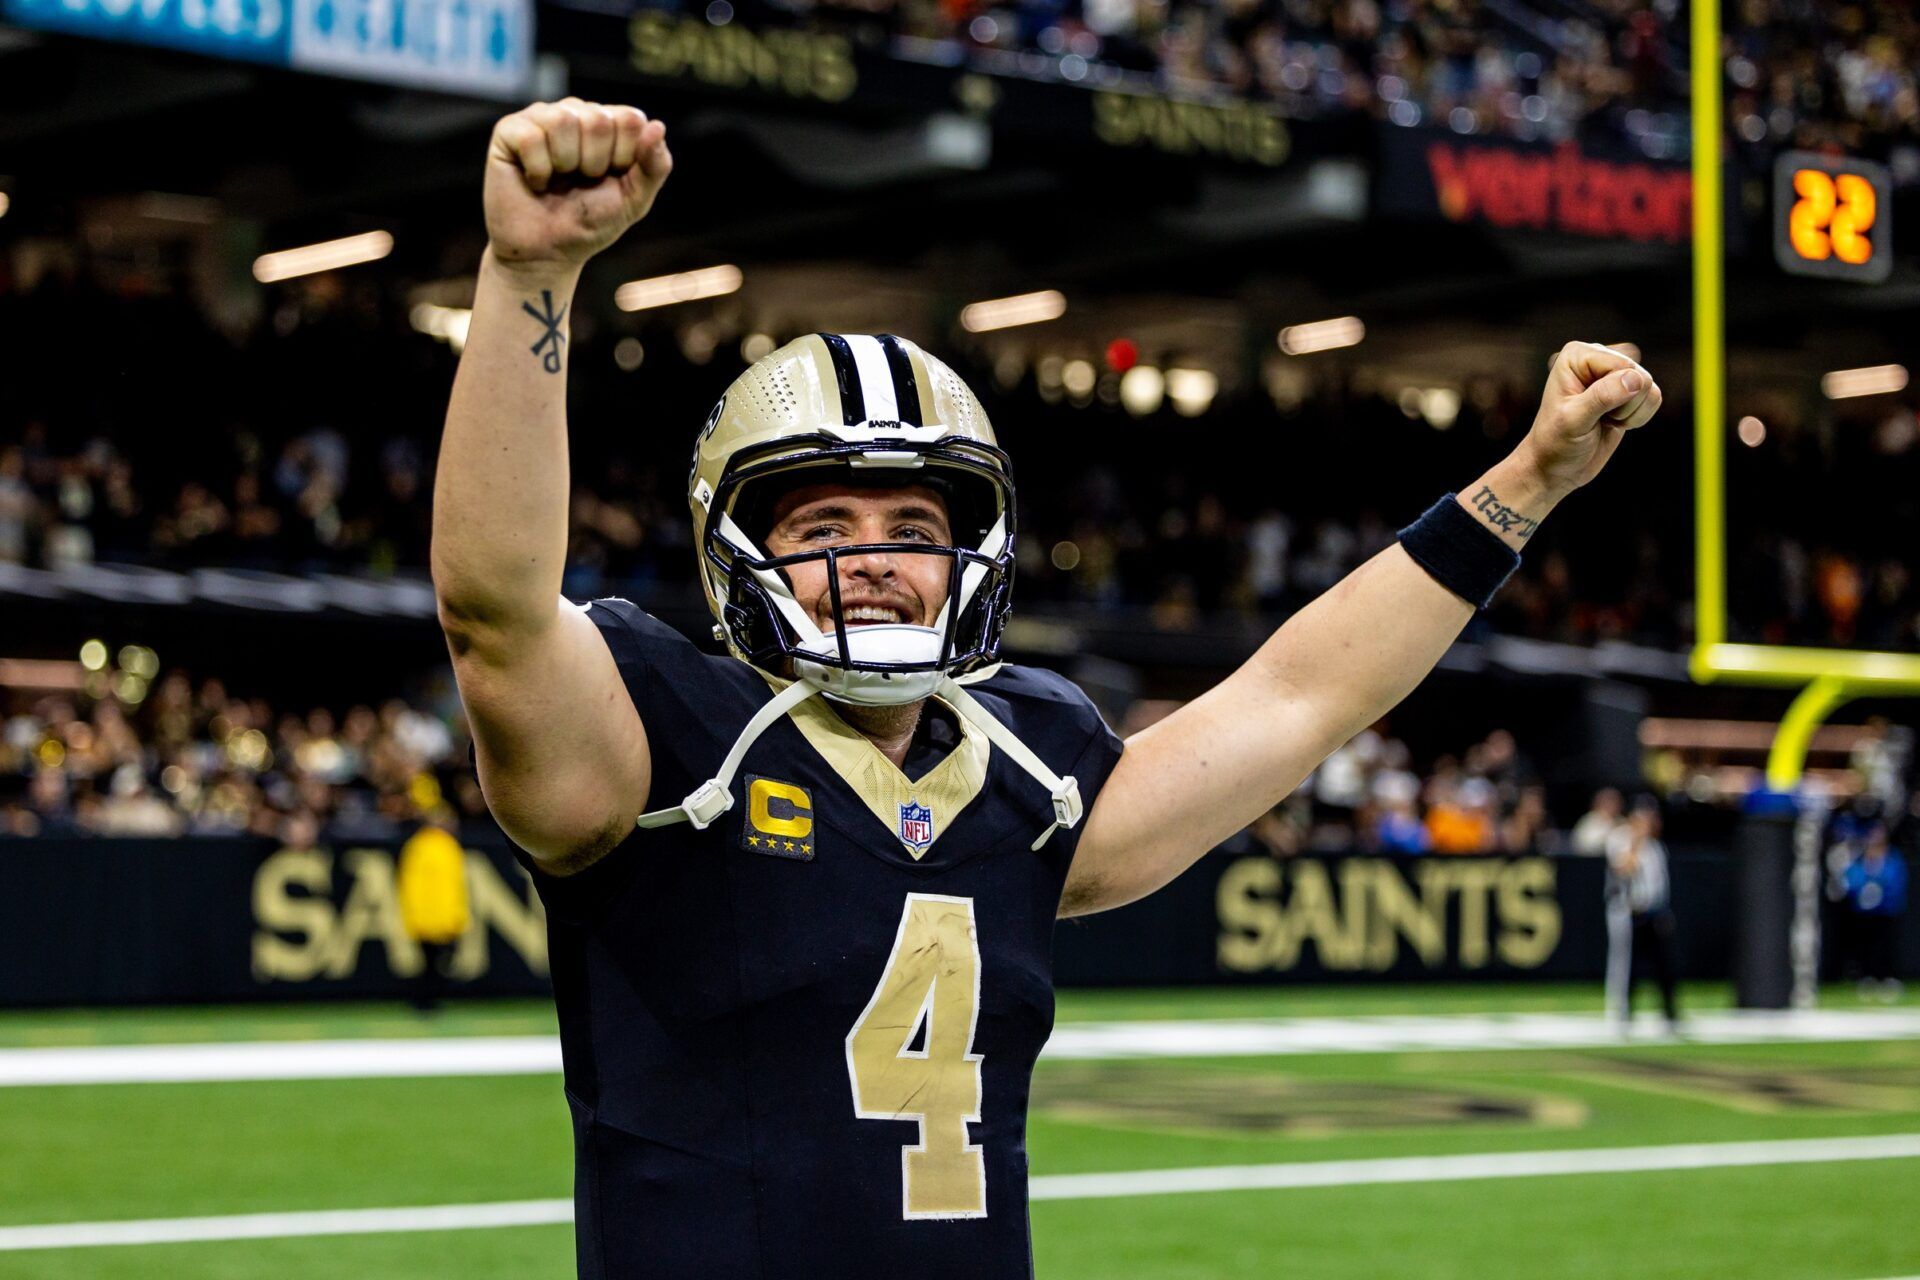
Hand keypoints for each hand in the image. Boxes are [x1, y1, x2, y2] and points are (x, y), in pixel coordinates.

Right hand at [483, 99, 672, 279]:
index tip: (609, 179)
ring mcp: (540, 117)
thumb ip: (654, 166)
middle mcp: (575, 113)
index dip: (624, 158)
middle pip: (598, 119)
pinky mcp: (509, 132)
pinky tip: (534, 180)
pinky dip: (537, 170)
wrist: (547, 253)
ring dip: (564, 164)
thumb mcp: (634, 200)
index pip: (630, 119)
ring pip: (563, 120)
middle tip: (580, 181)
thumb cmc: (590, 224)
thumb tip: (658, 126)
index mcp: (609, 124)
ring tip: (557, 180)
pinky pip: (531, 137)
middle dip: (594, 163)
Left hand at [1518, 341, 1662, 496]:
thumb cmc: (1556, 442)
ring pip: (1650, 388)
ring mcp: (1614, 373)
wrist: (1557, 467)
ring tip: (1602, 420)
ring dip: (1630, 413)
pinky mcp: (1628, 391)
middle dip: (1623, 405)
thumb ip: (1602, 397)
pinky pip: (1654, 398)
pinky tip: (1613, 422)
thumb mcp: (1573, 421)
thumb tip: (1635, 378)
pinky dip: (1638, 417)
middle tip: (1594, 418)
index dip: (1613, 395)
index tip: (1585, 411)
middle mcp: (1598, 356)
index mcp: (1577, 354)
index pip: (1622, 366)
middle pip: (1639, 375)